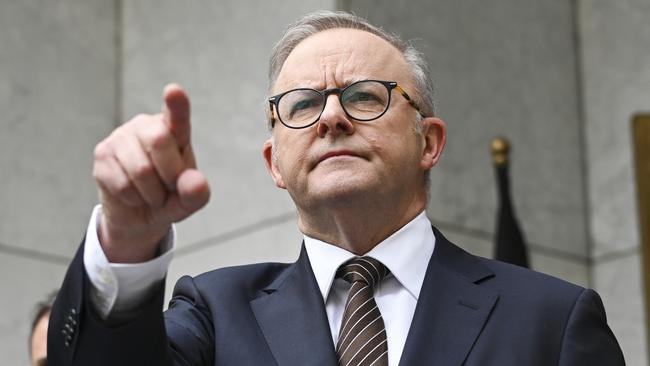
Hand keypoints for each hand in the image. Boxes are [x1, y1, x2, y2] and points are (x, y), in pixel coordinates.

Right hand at [92, 84, 209, 262]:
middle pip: (159, 141)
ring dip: (151, 193)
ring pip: (141, 169)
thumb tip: (194, 182)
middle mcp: (147, 126)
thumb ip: (196, 193)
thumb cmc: (169, 198)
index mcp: (176, 130)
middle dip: (169, 175)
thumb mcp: (189, 201)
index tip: (174, 91)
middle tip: (170, 187)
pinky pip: (122, 184)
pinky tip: (133, 195)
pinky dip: (133, 198)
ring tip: (151, 193)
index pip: (177, 115)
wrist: (139, 215)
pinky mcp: (102, 154)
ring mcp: (121, 137)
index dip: (176, 104)